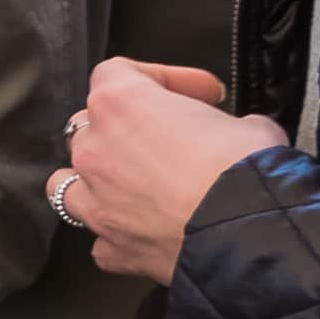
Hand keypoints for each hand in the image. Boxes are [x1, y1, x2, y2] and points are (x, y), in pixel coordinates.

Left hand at [52, 55, 282, 282]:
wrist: (248, 237)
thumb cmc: (246, 170)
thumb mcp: (249, 125)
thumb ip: (226, 123)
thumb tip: (239, 134)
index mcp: (119, 105)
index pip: (118, 72)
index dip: (164, 78)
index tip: (202, 94)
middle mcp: (94, 150)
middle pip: (91, 126)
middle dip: (131, 129)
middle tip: (177, 139)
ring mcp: (94, 201)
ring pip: (70, 182)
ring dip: (100, 180)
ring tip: (137, 185)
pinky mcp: (110, 247)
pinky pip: (102, 237)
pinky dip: (120, 234)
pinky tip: (148, 232)